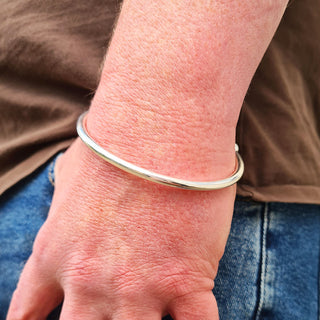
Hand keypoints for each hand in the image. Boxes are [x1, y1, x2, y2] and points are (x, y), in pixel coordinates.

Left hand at [7, 138, 235, 318]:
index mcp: (56, 254)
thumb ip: (64, 200)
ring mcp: (139, 288)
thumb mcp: (71, 172)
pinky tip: (195, 313)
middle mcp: (90, 282)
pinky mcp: (186, 282)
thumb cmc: (117, 142)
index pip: (27, 313)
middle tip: (111, 308)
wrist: (159, 129)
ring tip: (152, 309)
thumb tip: (69, 195)